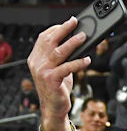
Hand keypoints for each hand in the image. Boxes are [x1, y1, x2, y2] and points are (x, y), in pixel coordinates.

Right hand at [27, 16, 90, 130]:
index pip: (44, 38)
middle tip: (76, 22)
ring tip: (84, 37)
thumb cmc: (57, 87)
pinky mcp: (51, 80)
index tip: (69, 22)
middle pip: (50, 41)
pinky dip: (78, 62)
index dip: (56, 28)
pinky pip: (67, 68)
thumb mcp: (58, 69)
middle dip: (64, 29)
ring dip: (73, 43)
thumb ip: (63, 57)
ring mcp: (42, 71)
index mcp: (36, 58)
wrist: (53, 108)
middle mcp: (37, 62)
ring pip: (59, 52)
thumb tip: (78, 42)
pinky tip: (87, 59)